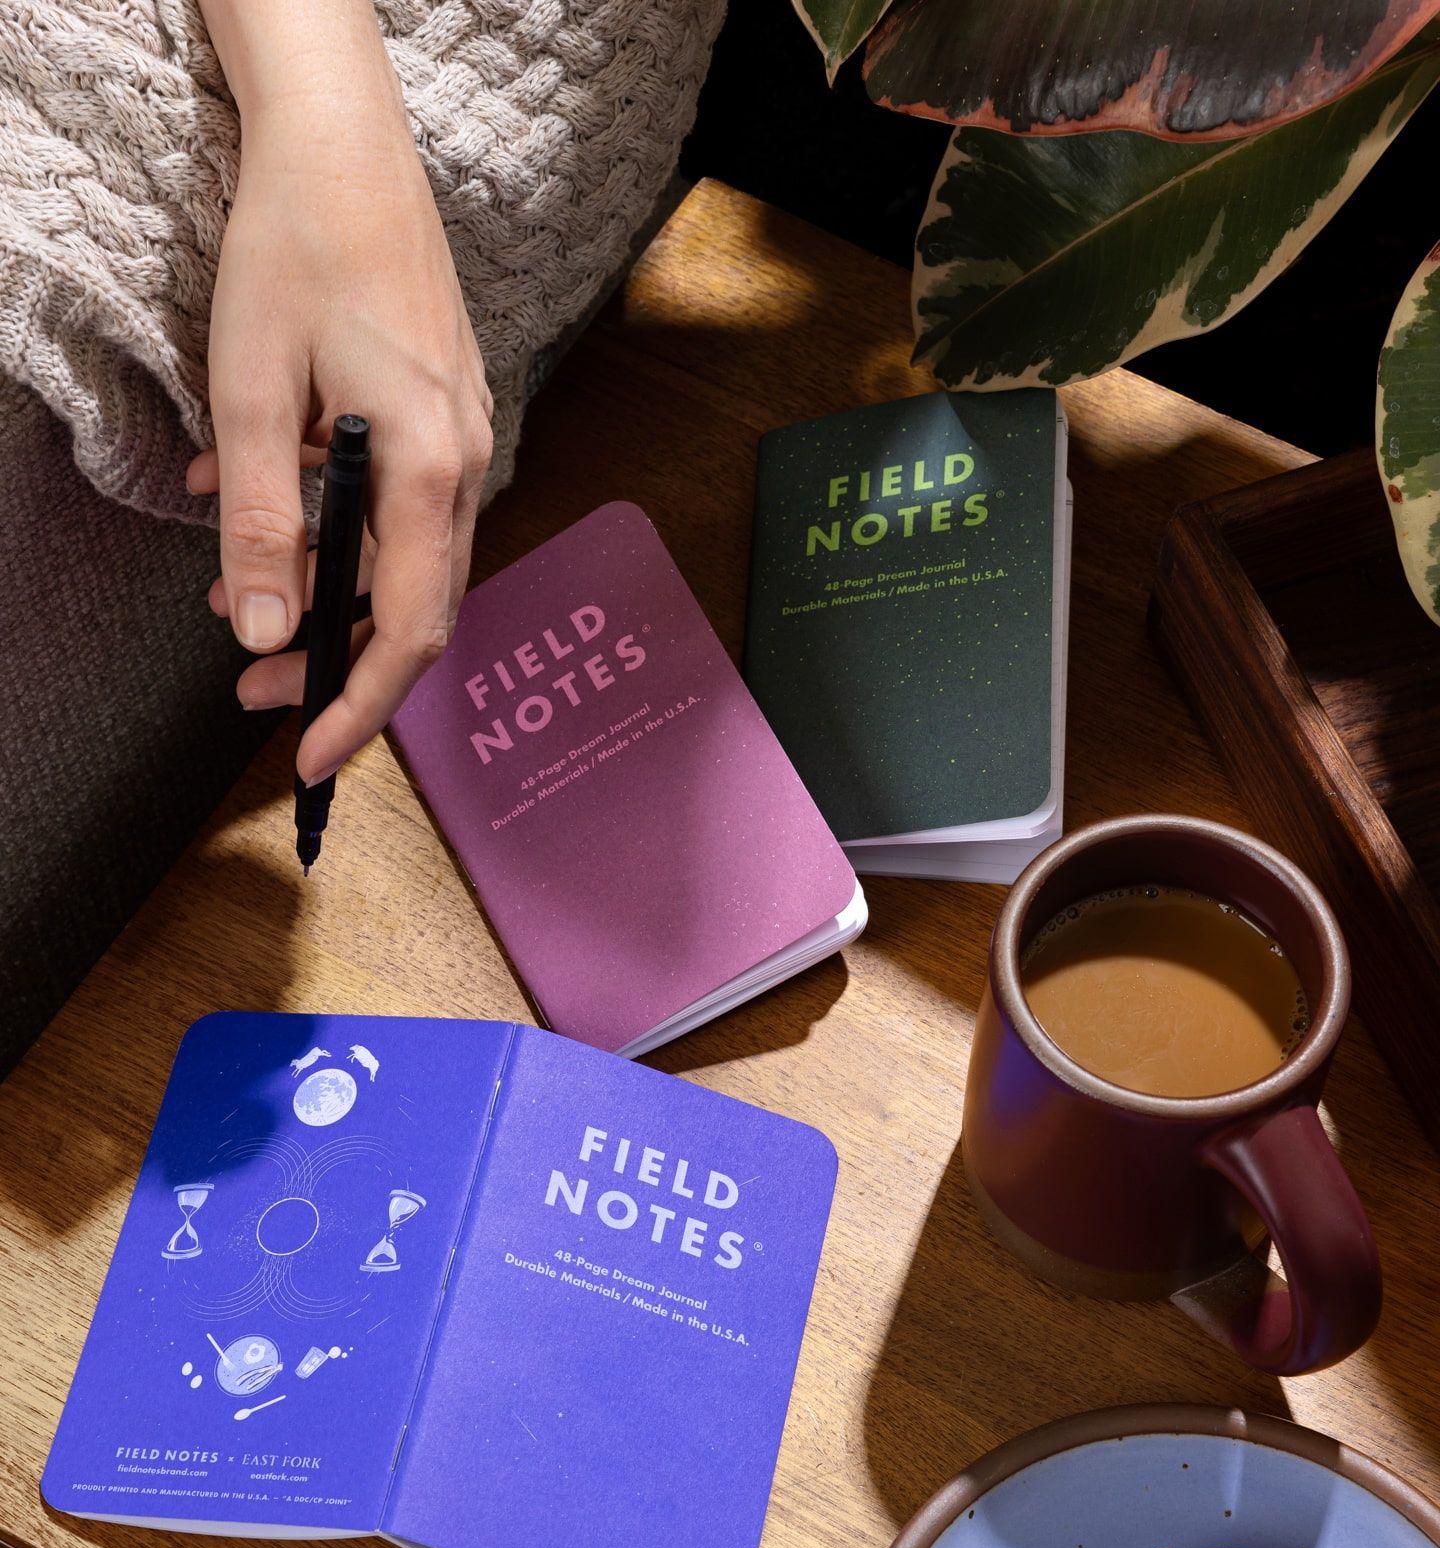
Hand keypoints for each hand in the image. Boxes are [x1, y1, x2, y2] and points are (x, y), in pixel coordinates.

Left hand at [188, 2, 491, 785]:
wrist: (346, 144)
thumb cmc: (300, 248)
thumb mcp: (253, 390)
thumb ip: (262, 519)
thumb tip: (263, 630)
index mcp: (429, 468)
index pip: (410, 629)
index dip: (361, 704)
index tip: (312, 758)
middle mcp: (463, 465)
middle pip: (413, 606)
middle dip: (331, 660)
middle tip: (252, 689)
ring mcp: (461, 439)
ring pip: (403, 559)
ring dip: (324, 591)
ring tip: (238, 599)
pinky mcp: (443, 416)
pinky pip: (395, 504)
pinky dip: (332, 529)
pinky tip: (263, 508)